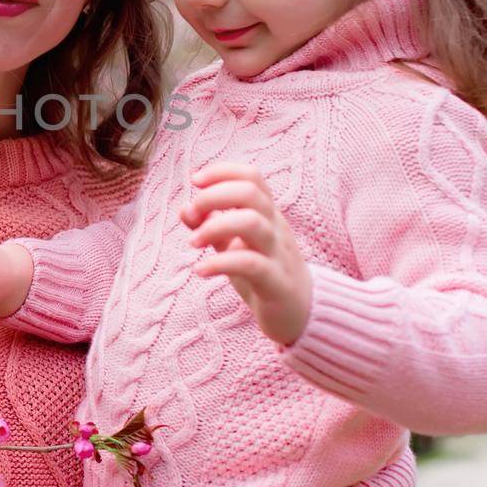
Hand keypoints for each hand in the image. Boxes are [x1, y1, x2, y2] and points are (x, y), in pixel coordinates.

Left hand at [182, 163, 312, 345]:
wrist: (302, 315)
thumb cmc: (264, 274)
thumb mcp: (234, 246)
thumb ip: (210, 226)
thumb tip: (185, 209)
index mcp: (267, 215)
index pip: (252, 177)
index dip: (222, 171)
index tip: (195, 181)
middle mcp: (275, 228)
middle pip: (250, 193)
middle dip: (214, 196)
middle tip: (192, 214)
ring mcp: (278, 254)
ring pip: (253, 223)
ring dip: (214, 227)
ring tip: (193, 243)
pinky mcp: (277, 283)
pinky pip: (251, 264)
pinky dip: (220, 263)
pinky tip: (201, 271)